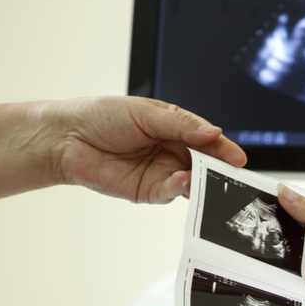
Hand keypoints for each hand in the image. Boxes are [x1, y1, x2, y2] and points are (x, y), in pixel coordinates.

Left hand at [50, 96, 246, 203]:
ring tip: (210, 180)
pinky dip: (179, 189)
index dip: (223, 148)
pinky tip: (182, 180)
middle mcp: (171, 152)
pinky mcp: (146, 192)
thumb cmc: (101, 116)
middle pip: (204, 164)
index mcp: (174, 128)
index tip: (238, 158)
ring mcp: (160, 173)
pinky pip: (169, 193)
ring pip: (191, 182)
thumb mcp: (145, 113)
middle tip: (234, 175)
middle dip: (219, 170)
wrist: (66, 138)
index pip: (206, 140)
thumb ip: (181, 124)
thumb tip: (213, 132)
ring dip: (202, 183)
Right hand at [277, 185, 304, 305]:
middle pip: (299, 236)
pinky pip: (296, 280)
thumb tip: (288, 194)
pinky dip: (289, 276)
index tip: (274, 202)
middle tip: (272, 227)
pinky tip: (287, 270)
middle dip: (287, 233)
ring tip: (281, 249)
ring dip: (287, 255)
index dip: (293, 209)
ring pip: (295, 257)